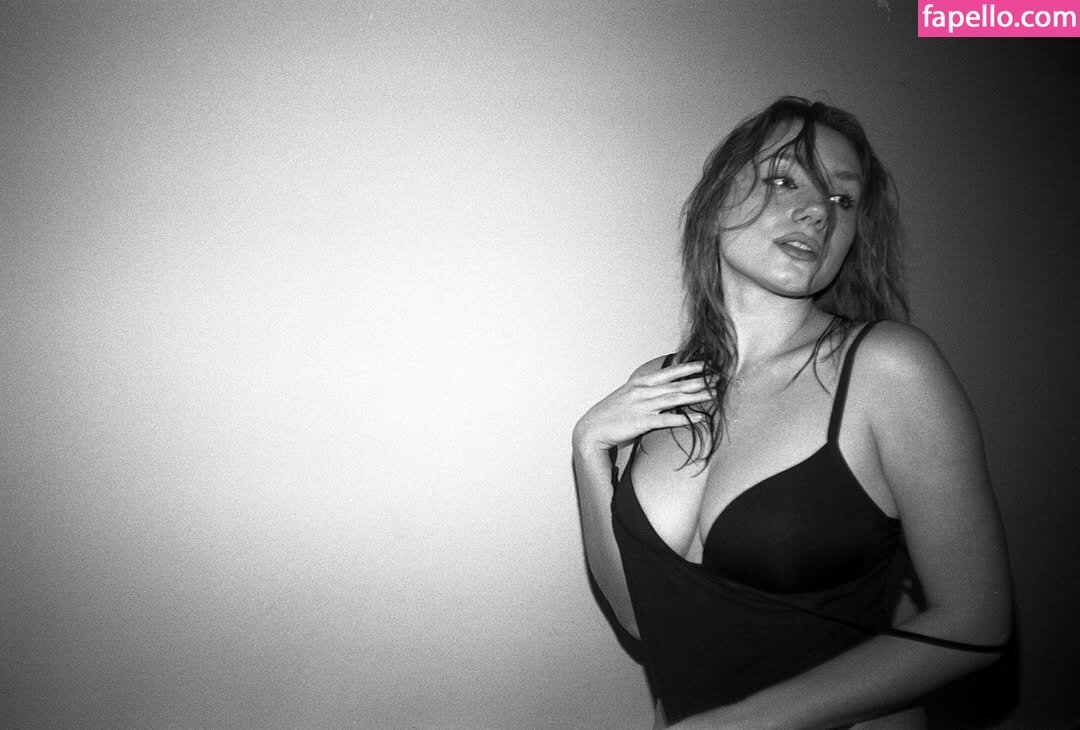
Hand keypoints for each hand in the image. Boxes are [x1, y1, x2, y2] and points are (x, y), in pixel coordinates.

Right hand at [572, 360, 711, 454]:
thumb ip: (645, 392)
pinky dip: (685, 419)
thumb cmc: (610, 414)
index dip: (688, 367)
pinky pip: (668, 420)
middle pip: (676, 384)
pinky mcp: (642, 422)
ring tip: (714, 394)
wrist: (591, 430)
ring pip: (675, 399)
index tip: (705, 363)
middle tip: (718, 377)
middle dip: (699, 380)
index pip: (669, 372)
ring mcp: (642, 406)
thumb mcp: (627, 396)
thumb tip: (662, 391)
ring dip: (696, 396)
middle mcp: (643, 391)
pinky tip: (699, 418)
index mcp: (640, 383)